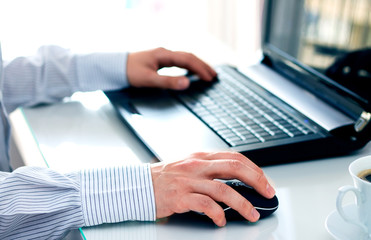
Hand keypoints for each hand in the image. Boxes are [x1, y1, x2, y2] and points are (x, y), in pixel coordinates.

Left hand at [127, 47, 216, 89]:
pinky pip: (179, 61)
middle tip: (214, 76)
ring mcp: (162, 56)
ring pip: (185, 59)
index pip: (188, 60)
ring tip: (207, 73)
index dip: (201, 69)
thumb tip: (187, 83)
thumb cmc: (130, 72)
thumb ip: (168, 82)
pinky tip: (191, 72)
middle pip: (189, 57)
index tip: (210, 78)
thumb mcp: (149, 80)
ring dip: (197, 65)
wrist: (115, 67)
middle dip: (203, 66)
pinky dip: (189, 66)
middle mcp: (165, 53)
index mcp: (164, 55)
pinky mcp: (159, 60)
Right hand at [150, 151, 275, 226]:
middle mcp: (197, 165)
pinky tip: (221, 221)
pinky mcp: (180, 197)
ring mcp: (188, 181)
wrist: (139, 185)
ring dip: (242, 204)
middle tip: (268, 193)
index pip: (235, 157)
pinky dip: (218, 214)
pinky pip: (205, 205)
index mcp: (201, 156)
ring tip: (252, 214)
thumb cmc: (165, 177)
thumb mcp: (190, 165)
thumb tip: (236, 179)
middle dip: (256, 181)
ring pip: (223, 190)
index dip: (254, 169)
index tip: (265, 181)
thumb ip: (210, 168)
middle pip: (234, 168)